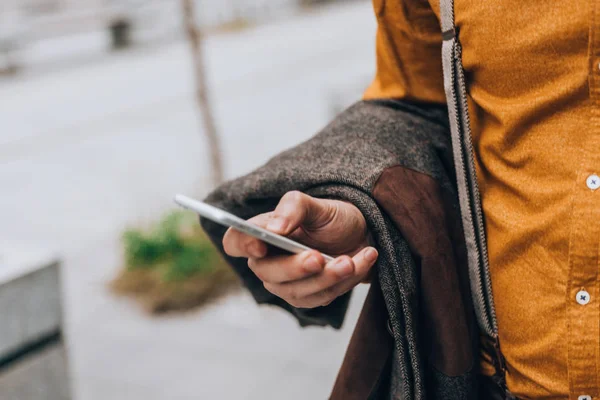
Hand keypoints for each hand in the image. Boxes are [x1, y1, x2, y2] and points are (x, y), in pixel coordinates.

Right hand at [222, 191, 377, 308]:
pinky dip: (347, 280)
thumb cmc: (332, 217)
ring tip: (352, 260)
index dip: (243, 244)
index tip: (262, 245)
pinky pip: (324, 296)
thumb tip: (275, 228)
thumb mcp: (316, 205)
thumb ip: (293, 208)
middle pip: (268, 273)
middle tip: (320, 257)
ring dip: (329, 277)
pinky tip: (364, 259)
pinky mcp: (310, 297)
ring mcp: (287, 284)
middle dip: (296, 268)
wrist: (361, 234)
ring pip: (298, 292)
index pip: (235, 241)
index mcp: (262, 233)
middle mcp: (268, 262)